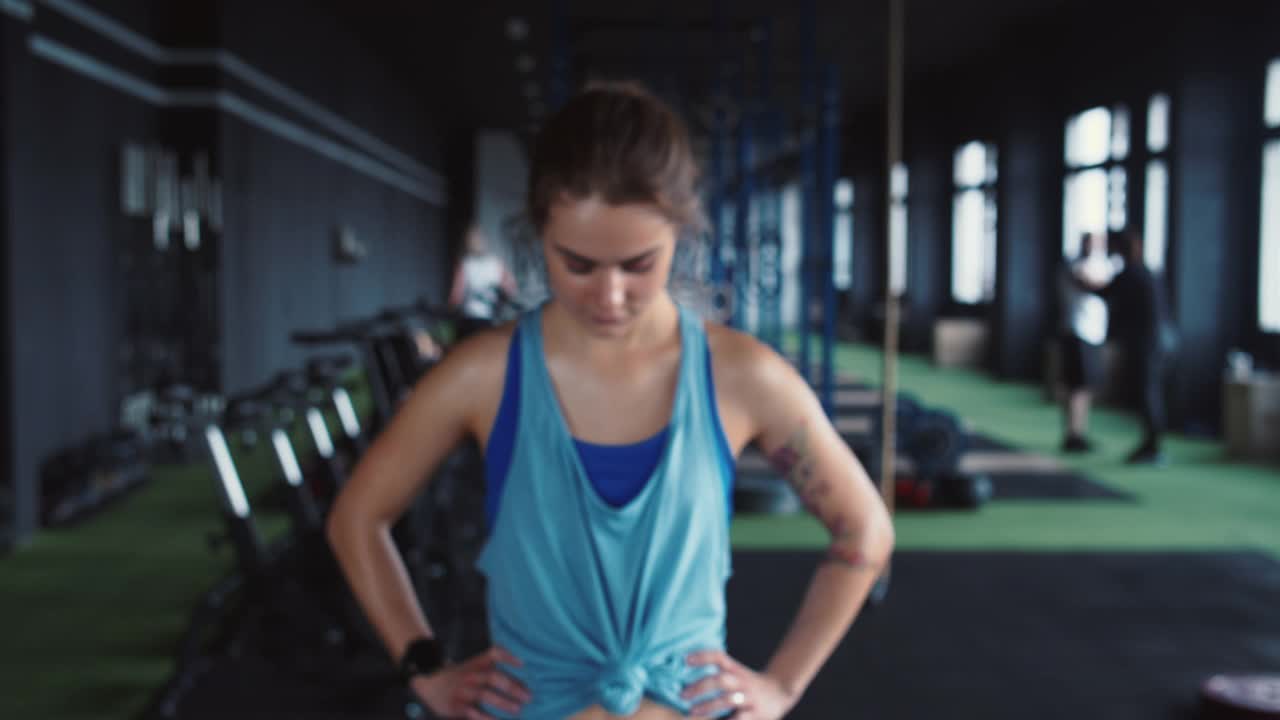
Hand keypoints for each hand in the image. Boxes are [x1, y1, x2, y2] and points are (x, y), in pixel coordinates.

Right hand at [411, 646, 531, 718]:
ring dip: (504, 703)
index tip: (523, 664)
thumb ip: (492, 665)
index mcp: (477, 663)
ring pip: (486, 695)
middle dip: (513, 687)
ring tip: (518, 710)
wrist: (429, 683)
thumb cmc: (458, 675)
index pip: (494, 653)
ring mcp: (464, 690)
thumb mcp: (473, 664)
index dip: (508, 657)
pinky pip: (474, 713)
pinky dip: (487, 718)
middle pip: (494, 677)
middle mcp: (471, 675)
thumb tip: (521, 676)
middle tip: (528, 697)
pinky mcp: (457, 706)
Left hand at [682, 650, 797, 718]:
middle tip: (682, 694)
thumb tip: (687, 676)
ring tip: (692, 712)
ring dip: (708, 706)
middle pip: (721, 680)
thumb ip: (718, 674)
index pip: (719, 657)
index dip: (703, 656)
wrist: (780, 692)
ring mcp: (749, 698)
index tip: (685, 660)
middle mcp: (741, 682)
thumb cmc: (749, 684)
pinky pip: (738, 719)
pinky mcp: (755, 714)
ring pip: (728, 700)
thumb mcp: (737, 673)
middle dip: (701, 686)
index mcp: (735, 669)